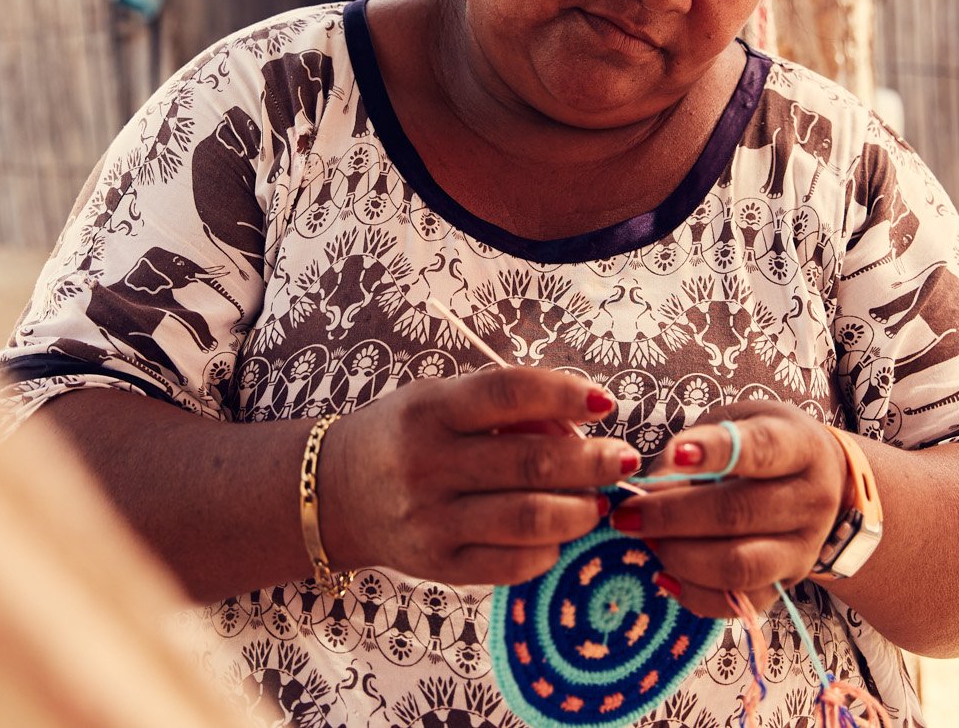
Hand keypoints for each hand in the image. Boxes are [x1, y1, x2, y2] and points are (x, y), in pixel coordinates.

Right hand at [324, 367, 640, 586]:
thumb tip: (579, 426)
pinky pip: (510, 564)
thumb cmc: (406, 436)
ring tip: (598, 502)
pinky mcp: (438, 566)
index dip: (565, 394)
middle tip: (623, 460)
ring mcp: (431, 520)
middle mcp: (427, 463)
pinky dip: (548, 550)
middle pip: (530, 461)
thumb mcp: (441, 401)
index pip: (509, 392)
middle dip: (592, 462)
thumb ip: (505, 408)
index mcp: (431, 410)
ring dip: (579, 511)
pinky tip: (560, 534)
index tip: (604, 402)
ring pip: (528, 518)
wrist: (335, 493)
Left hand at [612, 401, 848, 617]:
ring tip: (645, 541)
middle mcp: (810, 501)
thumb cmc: (756, 445)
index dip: (717, 452)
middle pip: (740, 513)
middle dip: (672, 515)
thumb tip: (643, 494)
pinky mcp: (786, 586)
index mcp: (801, 447)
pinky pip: (738, 603)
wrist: (814, 482)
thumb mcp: (732, 425)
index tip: (676, 454)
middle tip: (626, 514)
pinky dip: (693, 594)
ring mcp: (803, 550)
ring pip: (739, 566)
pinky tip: (662, 575)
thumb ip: (691, 454)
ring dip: (680, 556)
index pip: (762, 449)